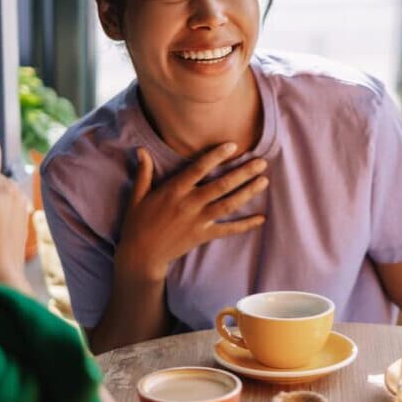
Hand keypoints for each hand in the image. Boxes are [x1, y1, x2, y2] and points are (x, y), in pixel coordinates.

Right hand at [114, 144, 267, 282]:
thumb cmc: (139, 222)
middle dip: (242, 173)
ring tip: (264, 181)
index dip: (215, 157)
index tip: (233, 145)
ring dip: (247, 193)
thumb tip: (141, 150)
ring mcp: (198, 221)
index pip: (198, 169)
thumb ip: (144, 172)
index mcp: (173, 190)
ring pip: (228, 204)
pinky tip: (261, 218)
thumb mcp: (138, 195)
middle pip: (221, 186)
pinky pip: (228, 229)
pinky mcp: (203, 235)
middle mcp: (188, 204)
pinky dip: (246, 225)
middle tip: (261, 163)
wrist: (141, 255)